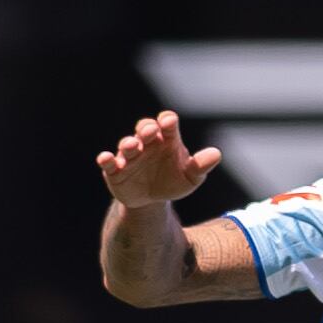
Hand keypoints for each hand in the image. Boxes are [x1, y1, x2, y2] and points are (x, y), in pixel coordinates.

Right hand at [96, 110, 223, 206]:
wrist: (152, 201)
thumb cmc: (173, 182)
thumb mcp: (190, 178)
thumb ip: (201, 166)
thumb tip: (216, 155)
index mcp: (167, 140)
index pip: (166, 124)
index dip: (167, 121)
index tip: (168, 123)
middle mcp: (147, 143)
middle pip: (144, 129)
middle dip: (146, 128)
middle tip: (150, 131)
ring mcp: (130, 155)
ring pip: (127, 144)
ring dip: (129, 143)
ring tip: (133, 146)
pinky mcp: (115, 171)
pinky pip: (108, 163)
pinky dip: (106, 159)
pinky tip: (105, 158)